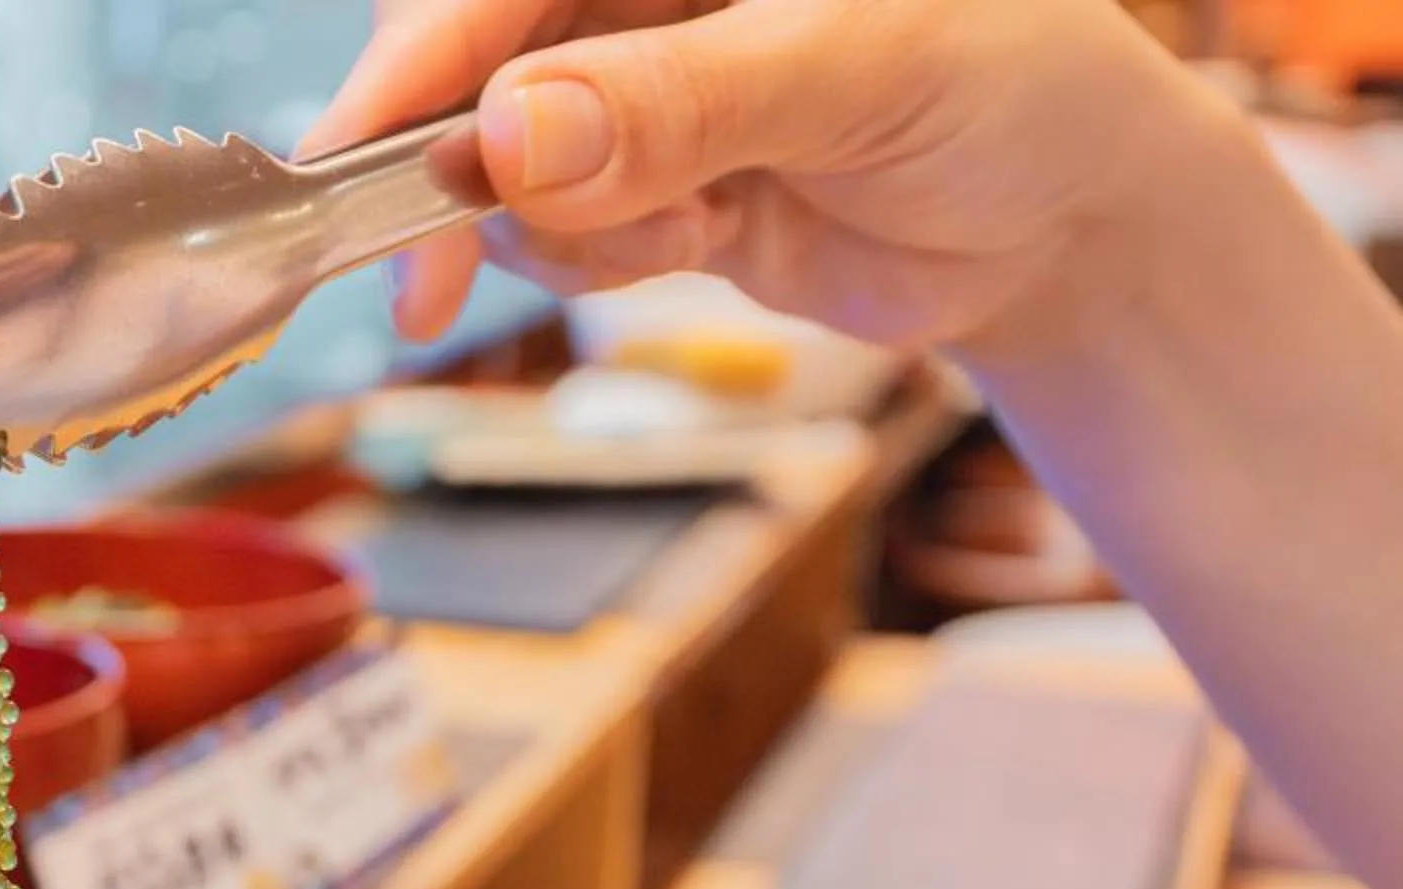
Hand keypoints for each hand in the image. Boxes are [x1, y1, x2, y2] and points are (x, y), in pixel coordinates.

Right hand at [298, 0, 1236, 362]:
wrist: (1073, 221)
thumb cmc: (1014, 85)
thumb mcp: (857, 71)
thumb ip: (680, 101)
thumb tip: (512, 140)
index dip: (413, 65)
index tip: (360, 164)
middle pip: (468, 67)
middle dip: (460, 171)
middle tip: (434, 278)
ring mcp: (629, 88)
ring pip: (498, 167)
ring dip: (557, 229)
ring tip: (685, 232)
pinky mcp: (638, 181)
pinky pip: (550, 230)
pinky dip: (596, 258)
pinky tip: (697, 243)